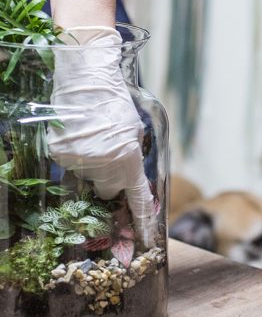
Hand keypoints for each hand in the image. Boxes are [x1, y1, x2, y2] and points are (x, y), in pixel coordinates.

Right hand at [48, 26, 157, 247]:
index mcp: (127, 160)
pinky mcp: (60, 155)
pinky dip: (78, 159)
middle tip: (111, 159)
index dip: (143, 219)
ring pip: (89, 179)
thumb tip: (127, 177)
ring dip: (94, 167)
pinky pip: (72, 167)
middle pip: (108, 191)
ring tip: (95, 140)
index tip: (147, 236)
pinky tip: (81, 139)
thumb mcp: (136, 131)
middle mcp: (103, 166)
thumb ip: (133, 158)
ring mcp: (79, 162)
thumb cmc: (116, 104)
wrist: (87, 81)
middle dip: (112, 182)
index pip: (137, 198)